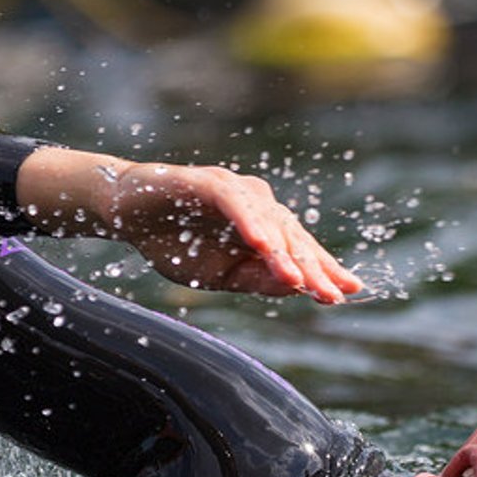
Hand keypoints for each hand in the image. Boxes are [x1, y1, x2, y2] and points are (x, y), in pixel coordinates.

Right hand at [103, 162, 361, 302]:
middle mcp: (257, 205)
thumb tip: (296, 287)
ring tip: (298, 280)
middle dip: (313, 268)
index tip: (349, 293)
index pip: (300, 250)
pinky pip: (234, 203)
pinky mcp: (207, 182)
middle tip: (332, 294)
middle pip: (292, 237)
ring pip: (269, 221)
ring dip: (284, 252)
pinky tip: (262, 244)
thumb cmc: (173, 242)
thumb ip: (256, 279)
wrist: (127, 214)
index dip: (324, 270)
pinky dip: (249, 222)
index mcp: (263, 228)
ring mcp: (235, 191)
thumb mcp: (218, 275)